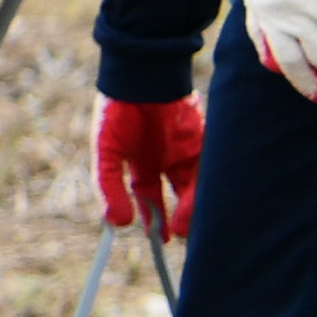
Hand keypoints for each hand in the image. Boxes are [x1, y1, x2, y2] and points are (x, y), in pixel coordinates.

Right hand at [94, 88, 204, 244]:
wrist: (140, 76)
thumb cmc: (116, 111)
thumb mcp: (107, 153)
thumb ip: (109, 186)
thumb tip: (116, 224)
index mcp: (142, 163)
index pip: (150, 197)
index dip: (154, 218)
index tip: (159, 240)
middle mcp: (168, 159)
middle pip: (178, 194)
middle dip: (179, 216)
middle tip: (178, 236)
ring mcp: (188, 149)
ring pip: (195, 186)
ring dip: (191, 208)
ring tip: (185, 226)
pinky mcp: (205, 140)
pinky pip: (209, 169)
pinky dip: (203, 188)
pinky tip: (197, 204)